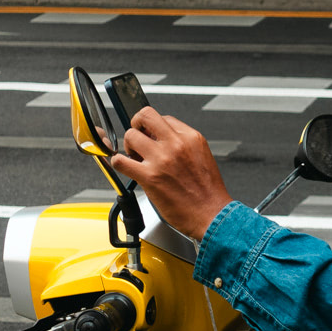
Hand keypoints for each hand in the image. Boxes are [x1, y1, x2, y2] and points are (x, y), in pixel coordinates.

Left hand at [111, 107, 233, 239]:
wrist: (212, 214)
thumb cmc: (208, 192)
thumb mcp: (202, 156)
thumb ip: (183, 144)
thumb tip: (161, 140)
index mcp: (190, 137)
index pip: (163, 118)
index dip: (153, 128)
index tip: (151, 137)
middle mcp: (176, 144)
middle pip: (145, 116)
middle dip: (136, 125)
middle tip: (137, 138)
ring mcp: (161, 159)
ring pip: (130, 136)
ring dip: (128, 146)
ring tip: (135, 158)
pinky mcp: (150, 177)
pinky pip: (120, 161)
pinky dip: (118, 163)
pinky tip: (126, 168)